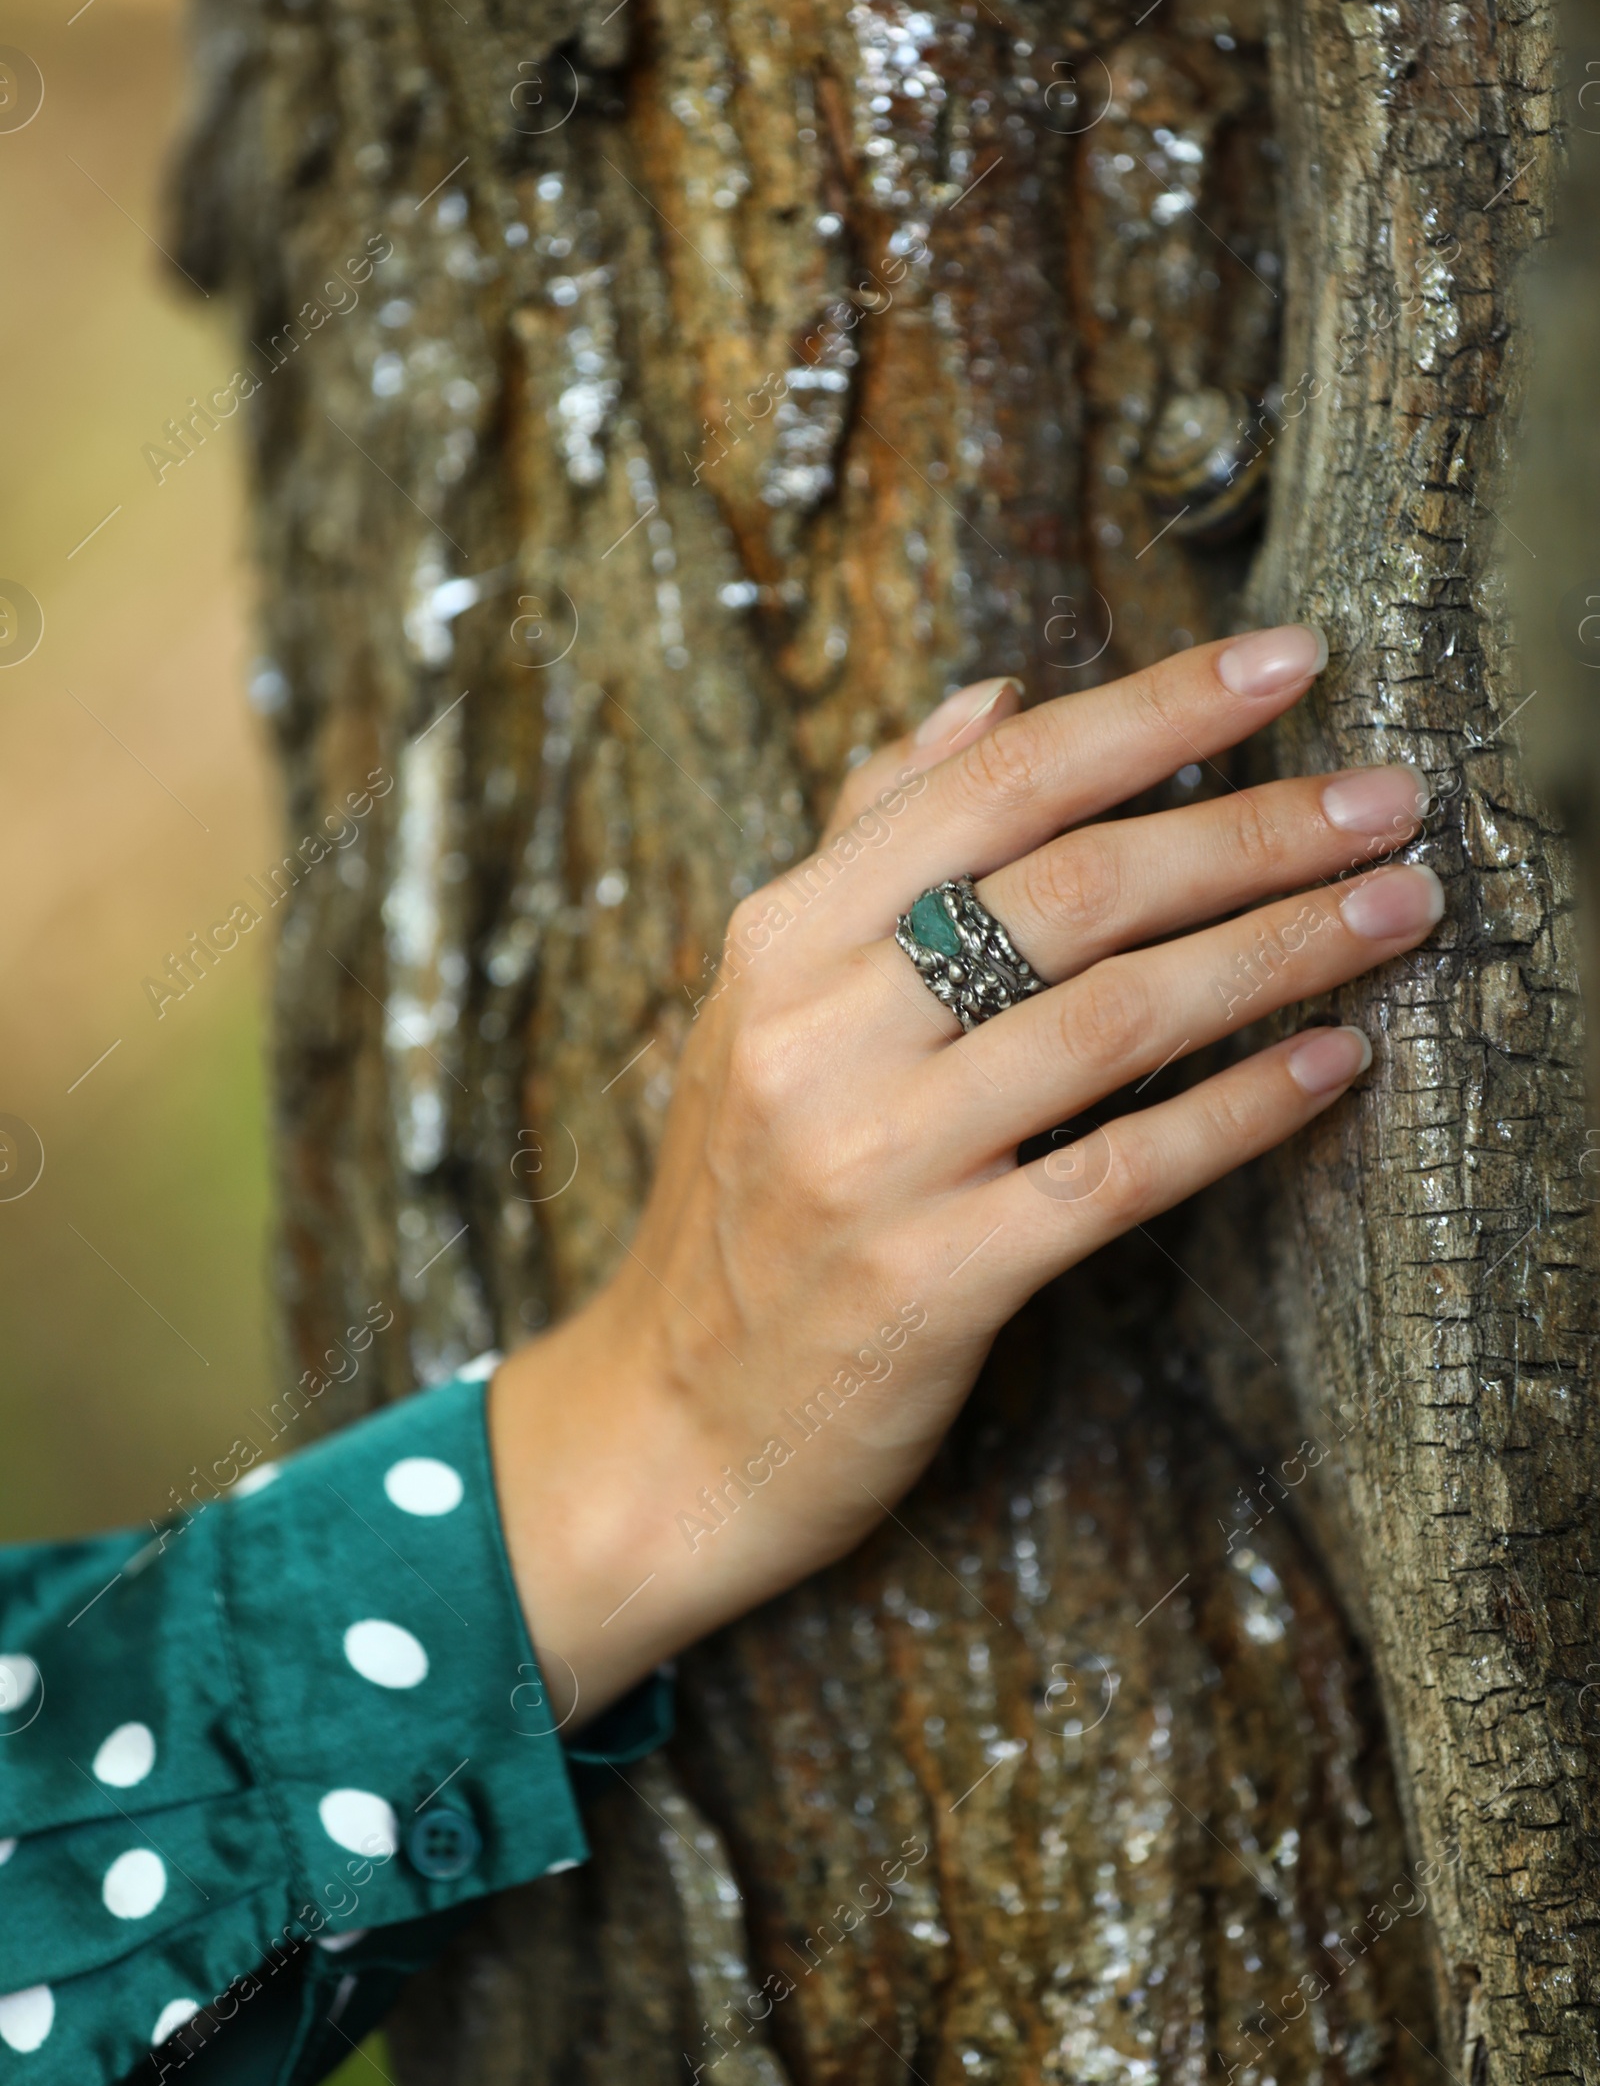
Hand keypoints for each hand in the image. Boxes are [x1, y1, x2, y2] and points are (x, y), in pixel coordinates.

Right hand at [488, 626, 1441, 1724]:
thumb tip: (993, 700)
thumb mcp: (766, 1001)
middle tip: (1387, 796)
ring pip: (1114, 1017)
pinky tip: (1332, 1064)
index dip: (1154, 709)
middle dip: (1254, 827)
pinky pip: (1119, 1174)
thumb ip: (874, 841)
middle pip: (1074, 887)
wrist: (668, 1425)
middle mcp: (817, 1032)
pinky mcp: (932, 1284)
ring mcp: (872, 1161)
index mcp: (781, 939)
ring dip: (1279, 951)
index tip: (1288, 660)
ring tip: (1396, 908)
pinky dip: (1238, 1112)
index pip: (994, 785)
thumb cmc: (744, 1194)